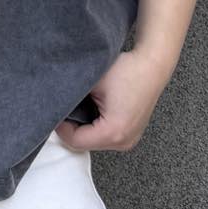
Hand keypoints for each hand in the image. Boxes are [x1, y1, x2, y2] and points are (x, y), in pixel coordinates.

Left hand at [53, 45, 173, 152]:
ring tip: (82, 104)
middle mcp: (123, 142)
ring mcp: (130, 140)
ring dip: (84, 127)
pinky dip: (96, 125)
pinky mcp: (132, 134)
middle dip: (72, 127)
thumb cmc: (125, 70)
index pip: (75, 141)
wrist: (153, 64)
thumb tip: (54, 103)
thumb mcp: (92, 81)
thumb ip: (72, 96)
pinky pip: (106, 136)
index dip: (61, 127)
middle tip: (66, 106)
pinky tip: (95, 107)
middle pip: (85, 144)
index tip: (55, 110)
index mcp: (113, 132)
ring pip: (95, 140)